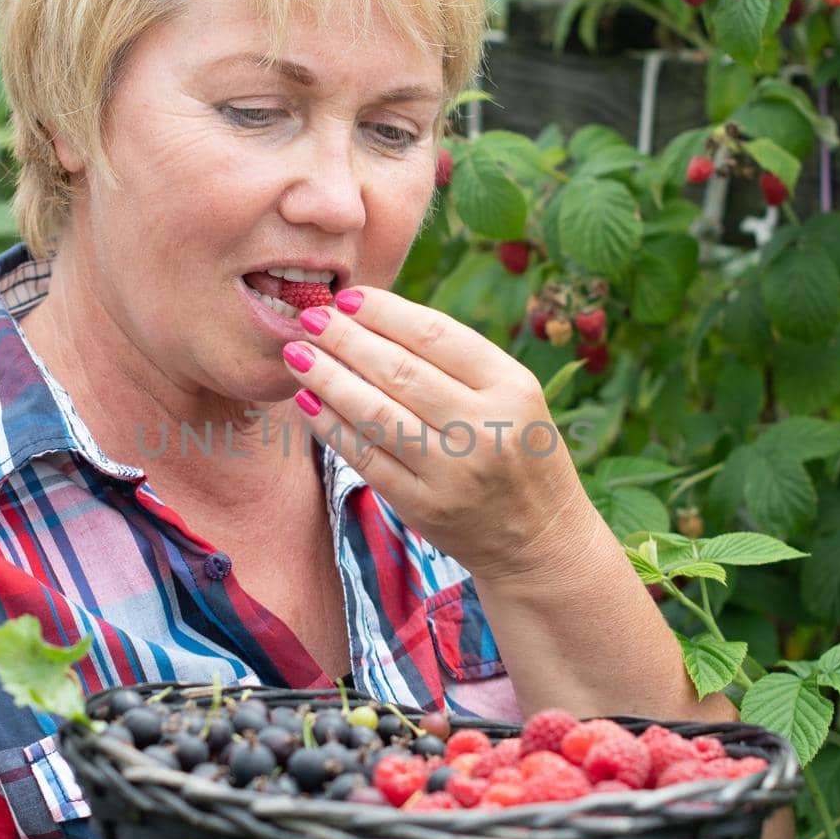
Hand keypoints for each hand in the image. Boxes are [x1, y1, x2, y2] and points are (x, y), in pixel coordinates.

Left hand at [281, 287, 591, 582]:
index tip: (349, 297)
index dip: (385, 312)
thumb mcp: (514, 399)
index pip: (437, 335)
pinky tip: (308, 402)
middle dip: (346, 339)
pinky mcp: (424, 506)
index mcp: (513, 387)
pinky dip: (331, 426)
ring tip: (298, 354)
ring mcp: (452, 471)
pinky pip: (366, 457)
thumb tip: (376, 320)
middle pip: (400, 370)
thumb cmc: (520, 455)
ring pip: (375, 412)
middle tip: (310, 318)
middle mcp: (485, 427)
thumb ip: (459, 364)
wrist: (541, 541)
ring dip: (328, 378)